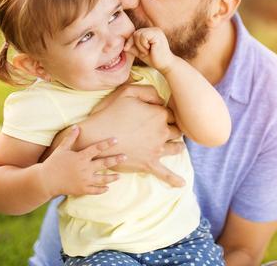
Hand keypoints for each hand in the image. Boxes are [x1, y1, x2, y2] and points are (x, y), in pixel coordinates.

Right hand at [40, 126, 125, 196]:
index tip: (116, 139)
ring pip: (102, 179)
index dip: (107, 143)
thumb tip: (76, 126)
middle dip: (116, 160)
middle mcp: (85, 169)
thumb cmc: (53, 163)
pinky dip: (102, 189)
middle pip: (104, 163)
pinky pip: (95, 190)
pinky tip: (107, 188)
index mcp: (81, 157)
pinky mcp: (82, 189)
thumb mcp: (61, 149)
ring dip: (112, 177)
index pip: (97, 148)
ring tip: (119, 176)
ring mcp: (84, 180)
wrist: (45, 181)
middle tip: (125, 157)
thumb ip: (70, 138)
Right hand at [46, 84, 185, 186]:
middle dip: (174, 128)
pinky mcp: (149, 163)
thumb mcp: (128, 92)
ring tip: (177, 146)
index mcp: (159, 114)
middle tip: (169, 128)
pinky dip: (174, 179)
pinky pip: (165, 174)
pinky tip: (181, 184)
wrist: (95, 138)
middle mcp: (162, 132)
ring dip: (177, 146)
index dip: (166, 113)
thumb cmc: (110, 113)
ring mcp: (157, 149)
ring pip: (176, 148)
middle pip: (176, 130)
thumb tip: (162, 99)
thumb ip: (149, 91)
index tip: (161, 114)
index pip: (172, 113)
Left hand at [124, 27, 174, 72]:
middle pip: (135, 33)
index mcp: (151, 32)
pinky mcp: (157, 34)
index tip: (127, 49)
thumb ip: (132, 47)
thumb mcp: (140, 51)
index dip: (130, 41)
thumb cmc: (154, 59)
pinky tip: (150, 49)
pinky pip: (143, 36)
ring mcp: (156, 31)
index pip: (135, 33)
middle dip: (136, 44)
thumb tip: (122, 45)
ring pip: (138, 34)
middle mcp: (154, 29)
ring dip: (140, 45)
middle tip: (144, 52)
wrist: (165, 65)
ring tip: (147, 51)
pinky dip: (143, 45)